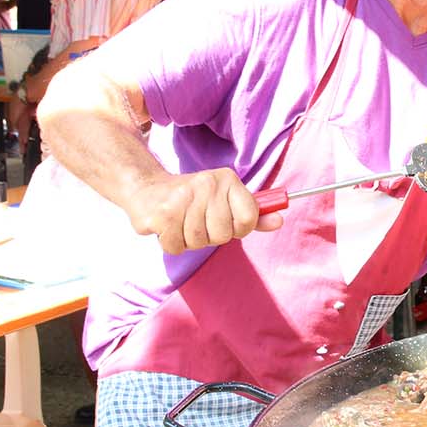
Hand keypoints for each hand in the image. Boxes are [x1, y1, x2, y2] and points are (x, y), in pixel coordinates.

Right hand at [124, 168, 282, 254]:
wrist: (146, 187)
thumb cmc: (192, 198)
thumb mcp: (226, 198)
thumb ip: (253, 213)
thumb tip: (280, 222)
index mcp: (227, 179)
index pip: (248, 220)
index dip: (237, 229)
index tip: (225, 222)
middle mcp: (207, 184)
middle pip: (222, 235)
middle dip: (210, 236)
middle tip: (197, 220)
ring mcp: (182, 198)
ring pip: (199, 242)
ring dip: (189, 240)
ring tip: (181, 222)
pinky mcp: (161, 214)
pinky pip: (176, 247)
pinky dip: (172, 243)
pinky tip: (168, 227)